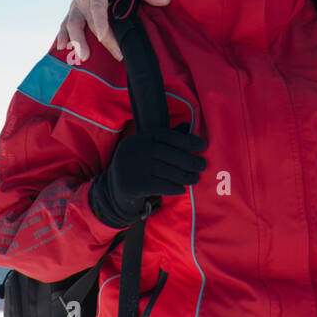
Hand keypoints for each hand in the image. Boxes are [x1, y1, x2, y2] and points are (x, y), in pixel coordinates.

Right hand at [55, 0, 169, 61]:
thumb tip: (166, 1)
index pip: (97, 6)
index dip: (99, 21)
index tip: (102, 36)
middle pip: (87, 20)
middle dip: (93, 39)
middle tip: (100, 56)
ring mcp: (76, 3)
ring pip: (71, 23)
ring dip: (75, 40)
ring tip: (83, 57)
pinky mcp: (73, 10)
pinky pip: (65, 23)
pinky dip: (62, 35)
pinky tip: (61, 48)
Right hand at [89, 123, 207, 227]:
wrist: (114, 190)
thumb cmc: (138, 167)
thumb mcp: (149, 150)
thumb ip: (166, 140)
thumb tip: (188, 126)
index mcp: (140, 137)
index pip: (167, 135)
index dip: (186, 139)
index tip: (202, 145)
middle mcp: (134, 149)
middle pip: (168, 153)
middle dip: (189, 160)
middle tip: (202, 165)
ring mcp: (133, 166)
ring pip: (166, 171)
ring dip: (185, 176)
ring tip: (195, 178)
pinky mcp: (133, 184)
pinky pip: (160, 185)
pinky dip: (174, 187)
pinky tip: (181, 189)